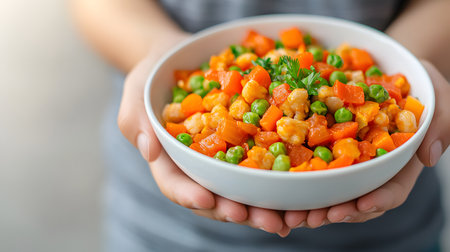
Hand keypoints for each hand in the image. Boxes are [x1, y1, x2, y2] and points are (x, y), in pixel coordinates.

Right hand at [118, 33, 291, 236]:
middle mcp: (197, 166)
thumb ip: (135, 121)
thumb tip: (149, 150)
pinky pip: (261, 165)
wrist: (176, 59)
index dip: (190, 195)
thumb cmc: (151, 77)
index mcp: (168, 160)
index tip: (207, 199)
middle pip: (215, 197)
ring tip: (288, 217)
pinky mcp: (244, 144)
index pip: (175, 184)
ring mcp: (221, 158)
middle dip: (239, 212)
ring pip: (242, 189)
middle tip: (264, 221)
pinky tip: (298, 191)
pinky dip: (279, 181)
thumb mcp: (135, 93)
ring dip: (265, 207)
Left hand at [284, 61, 449, 228]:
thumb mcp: (441, 97)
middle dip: (335, 211)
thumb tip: (428, 156)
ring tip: (290, 213)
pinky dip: (294, 177)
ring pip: (328, 189)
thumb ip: (439, 124)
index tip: (361, 205)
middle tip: (315, 218)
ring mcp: (345, 159)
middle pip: (354, 199)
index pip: (392, 190)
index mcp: (399, 163)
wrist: (390, 67)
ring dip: (309, 205)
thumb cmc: (419, 82)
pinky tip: (277, 184)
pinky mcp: (323, 144)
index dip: (378, 201)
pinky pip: (308, 163)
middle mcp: (370, 167)